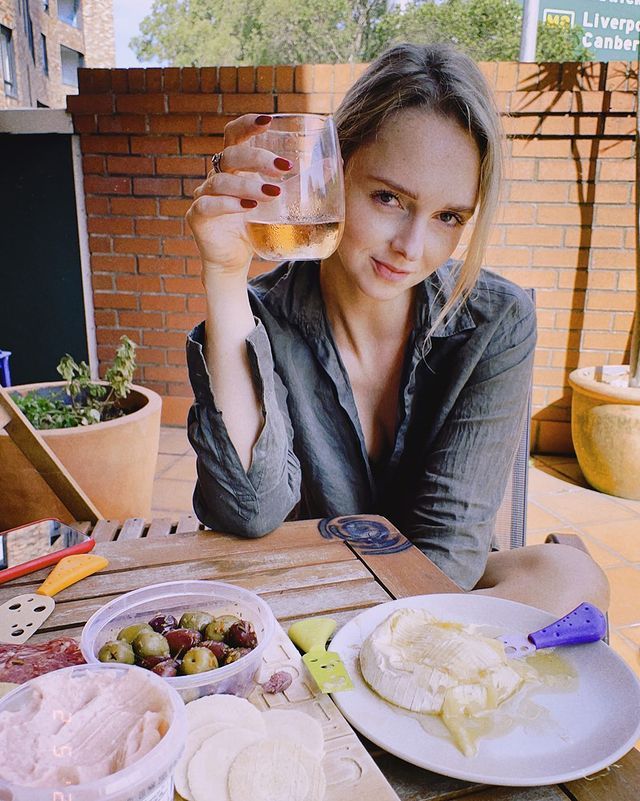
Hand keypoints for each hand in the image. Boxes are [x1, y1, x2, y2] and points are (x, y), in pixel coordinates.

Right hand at [186, 114, 291, 277]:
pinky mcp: (198, 218)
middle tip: (284, 168)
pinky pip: (207, 205)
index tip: (268, 119)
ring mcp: (204, 195)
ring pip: (221, 181)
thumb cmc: (256, 226)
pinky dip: (228, 204)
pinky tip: (248, 207)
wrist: (234, 259)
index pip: (234, 135)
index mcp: (234, 166)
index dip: (248, 124)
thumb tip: (332, 165)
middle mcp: (217, 176)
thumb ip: (298, 185)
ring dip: (248, 185)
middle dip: (258, 158)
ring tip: (273, 194)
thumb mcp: (279, 203)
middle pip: (230, 155)